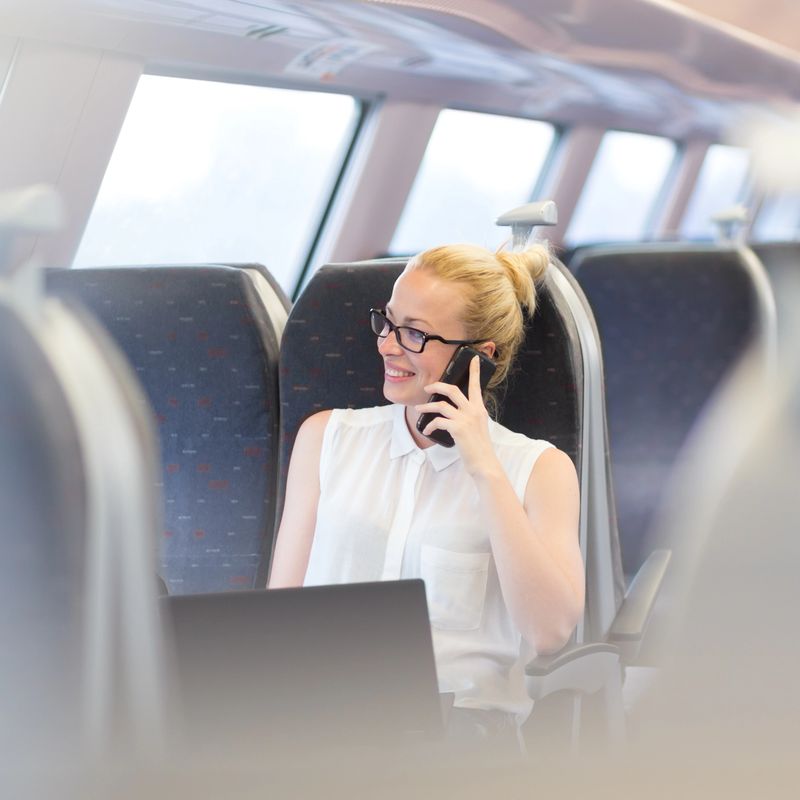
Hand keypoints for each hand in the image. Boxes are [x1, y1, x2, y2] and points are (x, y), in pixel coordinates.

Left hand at [415, 355, 501, 477]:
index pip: (476, 386)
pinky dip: (430, 424)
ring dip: (427, 406)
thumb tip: (455, 411)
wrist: (484, 463)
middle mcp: (473, 410)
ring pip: (441, 405)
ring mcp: (465, 419)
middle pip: (452, 390)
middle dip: (437, 386)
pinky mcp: (457, 428)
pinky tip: (427, 430)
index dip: (474, 371)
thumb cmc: (479, 447)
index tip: (474, 358)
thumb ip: (470, 416)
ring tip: (419, 409)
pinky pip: (438, 421)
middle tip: (427, 387)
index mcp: (479, 409)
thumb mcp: (478, 427)